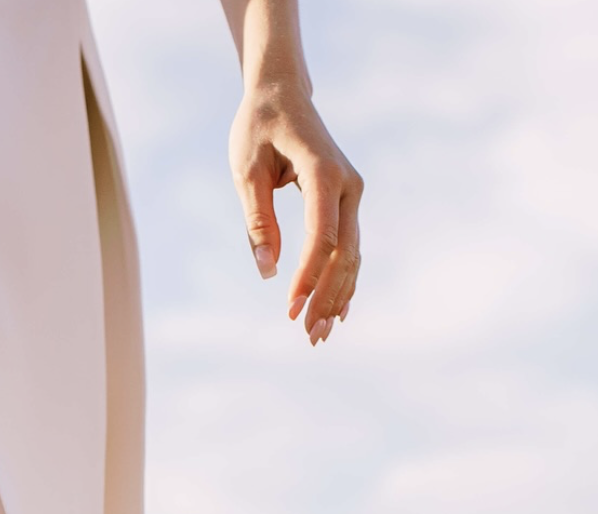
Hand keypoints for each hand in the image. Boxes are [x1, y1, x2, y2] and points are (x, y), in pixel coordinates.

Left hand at [229, 82, 361, 343]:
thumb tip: (267, 272)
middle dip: (326, 296)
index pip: (320, 236)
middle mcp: (347, 184)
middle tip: (308, 335)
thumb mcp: (246, 171)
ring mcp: (352, 193)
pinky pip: (350, 248)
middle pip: (344, 252)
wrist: (282, 94)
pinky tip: (336, 313)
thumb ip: (258, 220)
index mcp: (322, 171)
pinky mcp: (347, 202)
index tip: (288, 310)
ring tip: (318, 335)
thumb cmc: (258, 128)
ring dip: (337, 296)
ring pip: (352, 255)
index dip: (307, 276)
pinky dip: (344, 281)